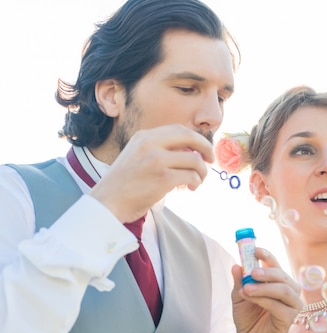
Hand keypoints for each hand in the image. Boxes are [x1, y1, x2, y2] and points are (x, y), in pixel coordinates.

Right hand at [89, 124, 213, 222]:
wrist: (107, 202)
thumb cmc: (125, 183)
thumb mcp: (137, 155)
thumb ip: (159, 149)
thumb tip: (191, 151)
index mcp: (144, 136)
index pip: (179, 129)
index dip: (196, 138)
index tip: (202, 149)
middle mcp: (150, 144)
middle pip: (191, 138)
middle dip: (206, 148)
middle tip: (211, 160)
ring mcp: (157, 160)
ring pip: (194, 160)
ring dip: (202, 172)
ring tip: (197, 181)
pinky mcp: (163, 179)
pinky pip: (191, 176)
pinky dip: (195, 182)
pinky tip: (190, 188)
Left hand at [231, 247, 301, 332]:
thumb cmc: (247, 317)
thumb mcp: (239, 296)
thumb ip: (240, 282)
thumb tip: (236, 266)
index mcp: (279, 282)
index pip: (276, 265)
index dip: (267, 256)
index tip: (255, 250)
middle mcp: (290, 291)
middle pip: (282, 276)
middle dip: (267, 272)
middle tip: (251, 272)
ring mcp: (293, 305)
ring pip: (283, 290)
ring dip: (264, 287)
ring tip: (247, 289)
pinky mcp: (290, 319)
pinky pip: (279, 306)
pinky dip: (264, 300)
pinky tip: (252, 299)